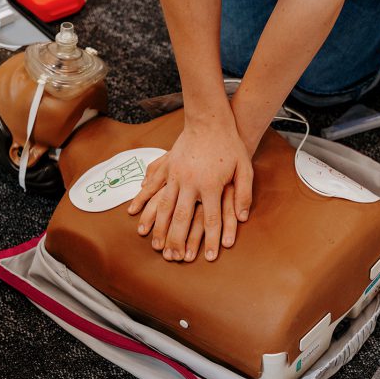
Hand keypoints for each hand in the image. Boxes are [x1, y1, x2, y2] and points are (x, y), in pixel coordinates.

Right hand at [128, 120, 252, 260]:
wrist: (210, 120)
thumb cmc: (230, 145)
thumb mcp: (244, 168)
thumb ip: (243, 194)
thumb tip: (243, 217)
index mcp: (211, 185)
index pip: (212, 220)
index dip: (211, 241)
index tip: (208, 258)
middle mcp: (191, 183)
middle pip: (183, 218)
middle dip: (178, 241)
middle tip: (175, 258)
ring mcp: (176, 174)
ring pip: (164, 206)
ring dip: (158, 228)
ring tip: (155, 245)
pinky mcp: (167, 167)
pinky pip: (152, 187)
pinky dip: (142, 201)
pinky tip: (135, 213)